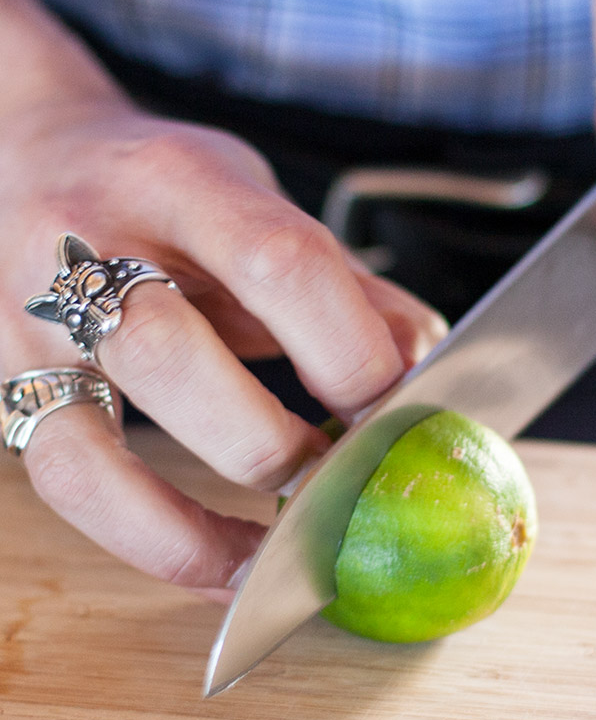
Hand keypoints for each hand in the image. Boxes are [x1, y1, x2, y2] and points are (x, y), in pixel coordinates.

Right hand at [0, 0, 446, 599]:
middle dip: (275, 442)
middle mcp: (86, 248)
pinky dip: (163, 544)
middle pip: (167, 355)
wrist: (34, 154)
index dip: (351, 352)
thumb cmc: (179, 193)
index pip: (277, 264)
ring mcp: (33, 325)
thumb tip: (430, 373)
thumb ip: (354, 290)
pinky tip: (237, 565)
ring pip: (95, 447)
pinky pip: (73, 489)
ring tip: (294, 534)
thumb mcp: (272, 206)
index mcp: (181, 181)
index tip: (405, 407)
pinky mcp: (9, 387)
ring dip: (210, 516)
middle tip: (345, 475)